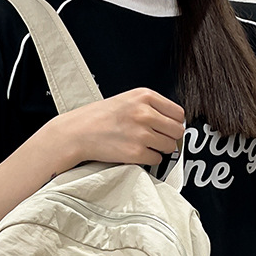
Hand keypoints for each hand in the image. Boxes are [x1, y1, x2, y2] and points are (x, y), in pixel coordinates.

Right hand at [54, 87, 184, 168]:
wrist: (77, 132)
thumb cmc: (98, 117)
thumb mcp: (127, 99)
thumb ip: (151, 107)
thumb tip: (174, 123)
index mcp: (144, 96)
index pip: (178, 113)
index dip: (173, 122)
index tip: (166, 127)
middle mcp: (145, 113)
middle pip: (177, 130)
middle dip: (169, 136)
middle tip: (157, 138)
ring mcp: (141, 133)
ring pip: (170, 146)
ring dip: (160, 148)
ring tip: (144, 144)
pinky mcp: (136, 152)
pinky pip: (157, 159)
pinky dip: (149, 159)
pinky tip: (136, 152)